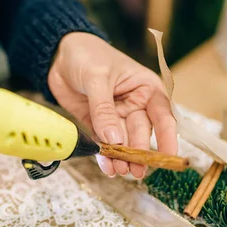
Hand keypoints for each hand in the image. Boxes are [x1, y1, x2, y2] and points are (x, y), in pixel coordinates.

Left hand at [48, 32, 177, 178]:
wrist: (58, 55)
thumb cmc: (87, 54)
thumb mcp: (97, 77)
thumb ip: (104, 109)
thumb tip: (115, 139)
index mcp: (146, 88)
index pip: (163, 115)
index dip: (168, 137)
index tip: (168, 157)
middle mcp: (135, 105)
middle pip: (141, 133)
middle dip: (139, 152)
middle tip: (135, 170)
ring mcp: (116, 117)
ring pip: (124, 142)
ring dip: (123, 158)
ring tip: (121, 171)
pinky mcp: (97, 125)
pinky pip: (104, 143)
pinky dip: (106, 156)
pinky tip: (108, 167)